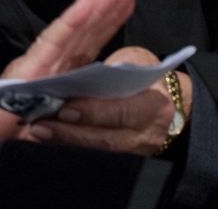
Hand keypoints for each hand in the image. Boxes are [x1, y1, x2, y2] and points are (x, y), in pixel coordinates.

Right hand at [0, 0, 140, 171]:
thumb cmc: (12, 132)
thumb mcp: (59, 121)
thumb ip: (78, 108)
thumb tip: (102, 99)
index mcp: (61, 75)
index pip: (91, 42)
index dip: (110, 18)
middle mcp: (52, 65)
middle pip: (88, 31)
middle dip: (111, 3)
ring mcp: (41, 65)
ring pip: (76, 31)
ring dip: (99, 5)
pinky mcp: (28, 71)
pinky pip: (54, 43)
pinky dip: (69, 22)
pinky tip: (85, 3)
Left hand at [26, 46, 192, 155]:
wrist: (179, 106)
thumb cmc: (152, 76)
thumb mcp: (140, 61)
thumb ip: (118, 66)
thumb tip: (91, 73)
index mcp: (153, 105)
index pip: (121, 111)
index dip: (92, 112)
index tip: (65, 109)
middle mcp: (146, 133)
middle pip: (106, 138)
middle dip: (71, 132)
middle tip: (39, 125)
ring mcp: (136, 150)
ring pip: (98, 149)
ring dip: (66, 141)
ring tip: (38, 132)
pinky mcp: (125, 157)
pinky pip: (95, 154)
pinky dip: (71, 145)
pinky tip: (49, 138)